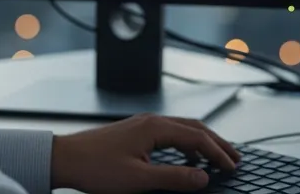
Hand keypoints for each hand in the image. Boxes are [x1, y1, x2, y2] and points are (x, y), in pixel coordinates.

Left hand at [51, 113, 240, 193]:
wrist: (64, 159)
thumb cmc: (95, 168)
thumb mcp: (139, 179)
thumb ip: (174, 178)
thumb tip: (202, 177)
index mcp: (155, 128)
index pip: (197, 139)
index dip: (217, 154)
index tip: (232, 168)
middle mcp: (151, 121)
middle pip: (195, 128)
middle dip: (217, 143)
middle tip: (234, 158)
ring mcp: (143, 125)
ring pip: (183, 129)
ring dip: (202, 143)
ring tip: (216, 159)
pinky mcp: (135, 132)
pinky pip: (170, 133)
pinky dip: (185, 144)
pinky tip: (185, 160)